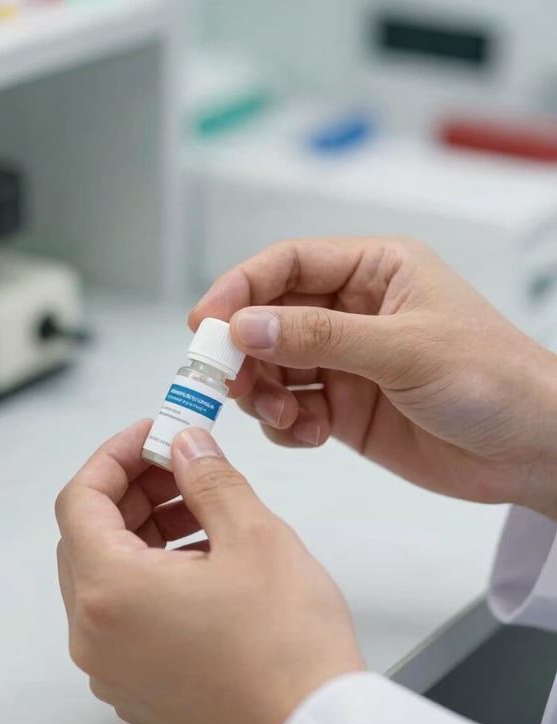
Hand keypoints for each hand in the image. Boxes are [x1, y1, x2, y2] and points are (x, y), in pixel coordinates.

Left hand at [56, 421, 362, 723]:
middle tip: (181, 466)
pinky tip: (202, 558)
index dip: (115, 456)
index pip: (80, 499)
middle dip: (134, 490)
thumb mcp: (253, 536)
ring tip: (202, 510)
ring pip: (108, 573)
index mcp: (110, 592)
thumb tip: (187, 446)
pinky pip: (124, 611)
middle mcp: (96, 635)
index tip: (151, 436)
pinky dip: (151, 572)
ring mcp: (113, 666)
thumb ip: (208, 478)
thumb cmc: (288, 654)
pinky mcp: (137, 683)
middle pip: (90, 535)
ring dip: (145, 529)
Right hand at [190, 237, 556, 517]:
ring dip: (262, 392)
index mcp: (375, 272)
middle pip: (268, 317)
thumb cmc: (496, 381)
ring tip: (283, 415)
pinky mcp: (343, 406)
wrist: (534, 452)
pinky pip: (291, 408)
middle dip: (243, 349)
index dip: (240, 288)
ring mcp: (345, 362)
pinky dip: (286, 424)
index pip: (288, 265)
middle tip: (228, 379)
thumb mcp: (406, 350)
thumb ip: (321, 337)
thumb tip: (245, 325)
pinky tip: (310, 433)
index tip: (205, 321)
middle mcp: (353, 313)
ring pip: (272, 366)